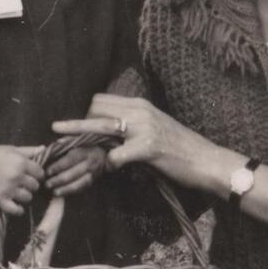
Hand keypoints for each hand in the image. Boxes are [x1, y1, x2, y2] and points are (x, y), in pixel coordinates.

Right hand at [0, 145, 43, 214]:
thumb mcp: (11, 149)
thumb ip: (29, 151)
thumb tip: (44, 149)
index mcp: (20, 162)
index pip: (40, 173)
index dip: (37, 174)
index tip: (32, 175)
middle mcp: (16, 175)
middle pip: (35, 186)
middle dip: (31, 185)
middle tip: (24, 183)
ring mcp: (8, 188)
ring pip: (28, 197)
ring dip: (25, 196)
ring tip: (18, 192)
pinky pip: (15, 210)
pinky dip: (18, 210)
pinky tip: (18, 207)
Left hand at [44, 145, 106, 196]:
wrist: (102, 156)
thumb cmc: (85, 147)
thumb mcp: (77, 141)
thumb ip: (66, 142)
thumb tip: (54, 145)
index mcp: (84, 152)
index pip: (70, 160)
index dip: (58, 166)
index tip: (48, 171)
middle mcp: (89, 164)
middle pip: (74, 174)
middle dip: (59, 180)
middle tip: (47, 184)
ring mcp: (92, 174)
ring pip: (79, 184)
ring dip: (66, 189)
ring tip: (54, 192)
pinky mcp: (92, 182)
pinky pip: (81, 189)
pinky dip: (71, 192)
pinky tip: (62, 194)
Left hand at [52, 94, 227, 191]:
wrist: (206, 160)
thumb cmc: (180, 148)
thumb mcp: (155, 127)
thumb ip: (133, 125)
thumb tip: (110, 130)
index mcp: (140, 105)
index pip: (102, 100)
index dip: (87, 113)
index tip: (78, 127)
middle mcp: (140, 111)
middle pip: (96, 110)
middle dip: (77, 124)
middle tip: (61, 135)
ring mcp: (145, 128)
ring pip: (101, 127)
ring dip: (80, 138)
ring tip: (63, 145)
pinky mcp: (149, 148)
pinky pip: (117, 154)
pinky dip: (110, 163)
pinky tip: (111, 168)